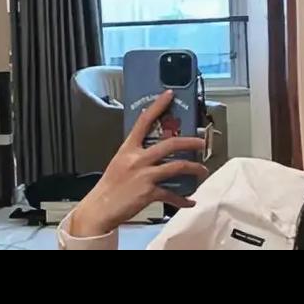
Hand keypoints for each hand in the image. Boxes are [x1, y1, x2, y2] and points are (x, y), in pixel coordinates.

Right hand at [69, 90, 208, 237]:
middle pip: (170, 144)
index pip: (144, 121)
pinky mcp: (149, 193)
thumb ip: (136, 155)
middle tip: (201, 142)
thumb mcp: (120, 163)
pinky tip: (190, 202)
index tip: (169, 95)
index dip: (158, 106)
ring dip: (194, 168)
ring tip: (202, 171)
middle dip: (190, 142)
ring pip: (177, 167)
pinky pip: (172, 195)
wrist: (100, 208)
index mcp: (128, 149)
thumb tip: (154, 153)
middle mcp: (138, 159)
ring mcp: (144, 175)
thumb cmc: (110, 187)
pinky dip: (183, 200)